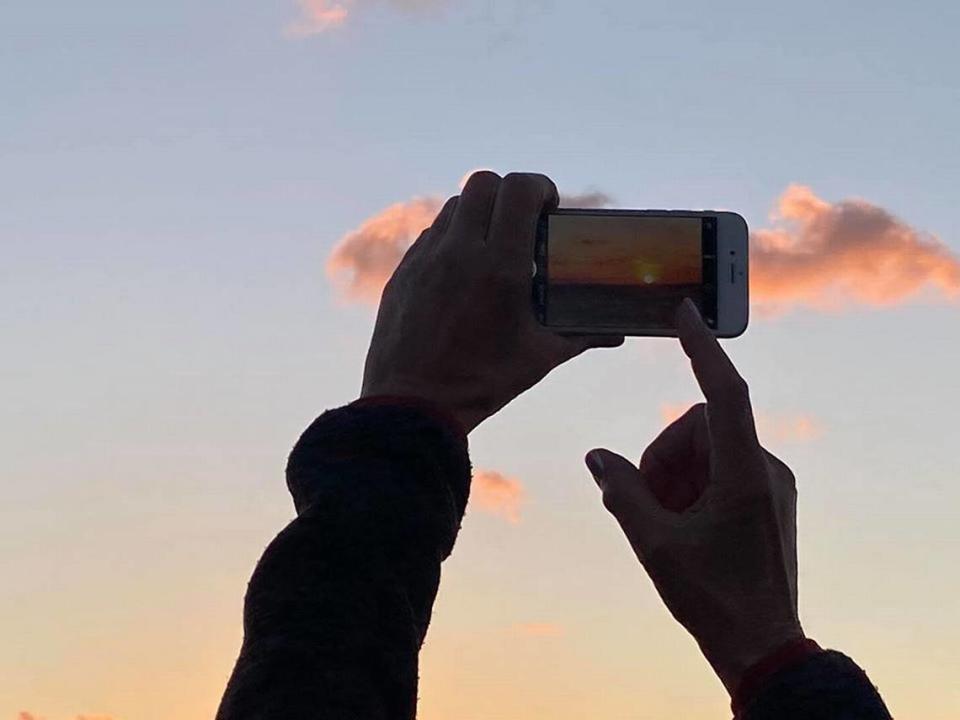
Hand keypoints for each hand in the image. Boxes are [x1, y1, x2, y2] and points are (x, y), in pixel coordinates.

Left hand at [362, 171, 623, 432]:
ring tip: (492, 245)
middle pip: (484, 182)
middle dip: (508, 193)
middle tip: (522, 221)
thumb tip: (616, 334)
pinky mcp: (405, 272)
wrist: (413, 405)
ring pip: (454, 206)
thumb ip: (582, 335)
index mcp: (501, 265)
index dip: (540, 187)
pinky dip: (452, 239)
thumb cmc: (483, 382)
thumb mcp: (540, 357)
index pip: (519, 189)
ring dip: (479, 214)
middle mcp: (460, 252)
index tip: (549, 206)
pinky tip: (463, 271)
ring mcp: (426, 259)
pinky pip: (431, 235)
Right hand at [585, 299, 803, 693]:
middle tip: (643, 506)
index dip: (702, 348)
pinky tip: (679, 525)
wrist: (764, 648)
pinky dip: (691, 485)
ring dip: (673, 475)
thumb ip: (622, 491)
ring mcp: (771, 483)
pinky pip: (721, 467)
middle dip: (662, 457)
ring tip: (661, 524)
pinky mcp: (769, 498)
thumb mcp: (654, 544)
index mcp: (744, 474)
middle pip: (698, 426)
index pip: (724, 392)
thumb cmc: (713, 599)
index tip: (685, 311)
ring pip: (706, 448)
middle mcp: (766, 468)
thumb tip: (597, 456)